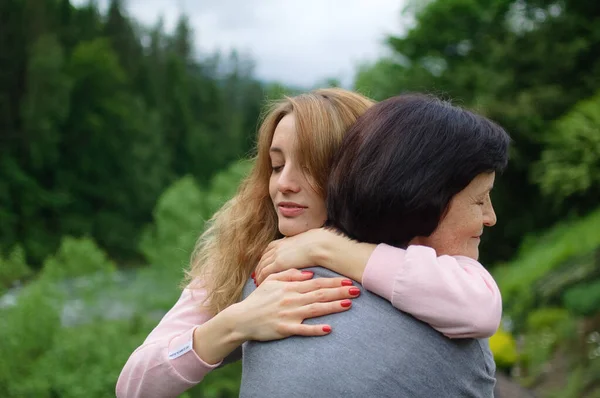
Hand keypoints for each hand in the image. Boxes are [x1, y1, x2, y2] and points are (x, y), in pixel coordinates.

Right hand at [231, 268, 360, 340]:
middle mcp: (291, 299)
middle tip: (356, 290)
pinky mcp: (285, 329)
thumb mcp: (271, 281)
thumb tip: (308, 274)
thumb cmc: (258, 299)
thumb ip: (289, 274)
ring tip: (349, 305)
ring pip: (315, 310)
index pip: (316, 283)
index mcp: (289, 287)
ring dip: (333, 307)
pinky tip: (329, 329)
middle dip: (339, 292)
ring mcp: (289, 315)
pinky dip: (315, 330)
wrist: (242, 319)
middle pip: (319, 294)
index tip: (348, 281)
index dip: (333, 282)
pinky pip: (303, 330)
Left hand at [255, 228, 326, 284]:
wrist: (319, 245)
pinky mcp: (279, 263)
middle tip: (257, 277)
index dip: (265, 258)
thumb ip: (298, 246)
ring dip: (258, 275)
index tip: (263, 265)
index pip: (268, 250)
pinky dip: (261, 278)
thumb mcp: (304, 242)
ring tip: (258, 283)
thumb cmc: (317, 244)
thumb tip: (301, 249)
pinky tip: (262, 285)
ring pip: (262, 266)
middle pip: (263, 259)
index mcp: (282, 241)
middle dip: (259, 267)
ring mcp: (277, 255)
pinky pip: (265, 272)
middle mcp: (277, 247)